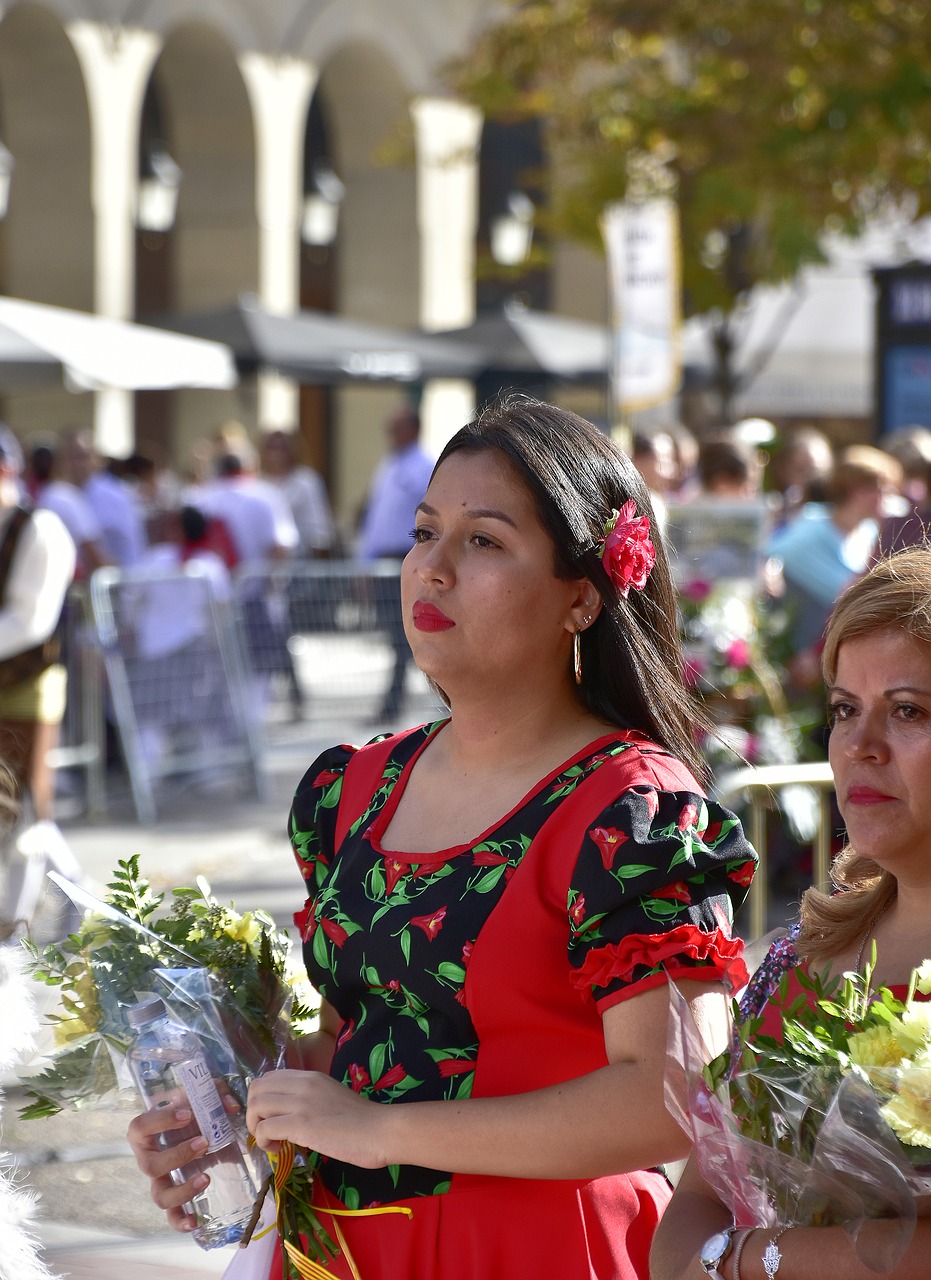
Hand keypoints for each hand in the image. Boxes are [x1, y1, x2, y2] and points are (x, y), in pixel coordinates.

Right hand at [126, 1090, 240, 1233]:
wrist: (191, 1125)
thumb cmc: (189, 1108)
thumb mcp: (199, 1095)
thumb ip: (216, 1093)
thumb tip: (232, 1106)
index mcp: (144, 1132)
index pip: (140, 1127)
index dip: (161, 1122)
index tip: (187, 1114)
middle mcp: (147, 1158)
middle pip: (149, 1166)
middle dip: (177, 1156)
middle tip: (203, 1142)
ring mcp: (159, 1180)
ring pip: (159, 1195)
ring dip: (182, 1190)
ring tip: (206, 1177)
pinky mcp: (173, 1195)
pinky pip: (171, 1215)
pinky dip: (180, 1221)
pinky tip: (195, 1221)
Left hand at [247, 1068, 390, 1169]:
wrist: (380, 1131)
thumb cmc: (362, 1120)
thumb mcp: (332, 1097)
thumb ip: (311, 1098)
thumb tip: (291, 1114)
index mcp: (310, 1077)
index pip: (269, 1077)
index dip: (262, 1098)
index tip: (271, 1117)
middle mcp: (302, 1084)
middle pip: (256, 1088)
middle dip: (253, 1113)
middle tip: (266, 1131)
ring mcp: (301, 1103)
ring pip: (256, 1106)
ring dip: (256, 1127)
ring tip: (272, 1142)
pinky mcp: (301, 1124)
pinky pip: (264, 1129)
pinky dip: (264, 1142)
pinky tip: (278, 1150)